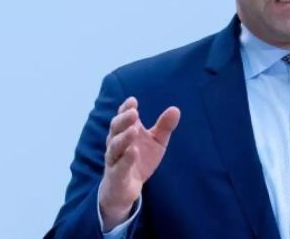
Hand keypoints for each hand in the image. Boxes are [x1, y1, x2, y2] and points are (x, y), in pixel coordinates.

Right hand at [98, 96, 180, 229]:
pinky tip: (133, 152)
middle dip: (123, 120)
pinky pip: (119, 167)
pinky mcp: (116, 176)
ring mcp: (114, 160)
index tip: (133, 101)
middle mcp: (116, 144)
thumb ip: (164, 127)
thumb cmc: (139, 159)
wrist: (124, 189)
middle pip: (116, 129)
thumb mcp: (156, 143)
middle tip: (134, 113)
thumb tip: (175, 109)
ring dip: (124, 138)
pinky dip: (125, 159)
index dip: (125, 109)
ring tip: (134, 130)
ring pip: (114, 147)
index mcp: (125, 132)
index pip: (122, 117)